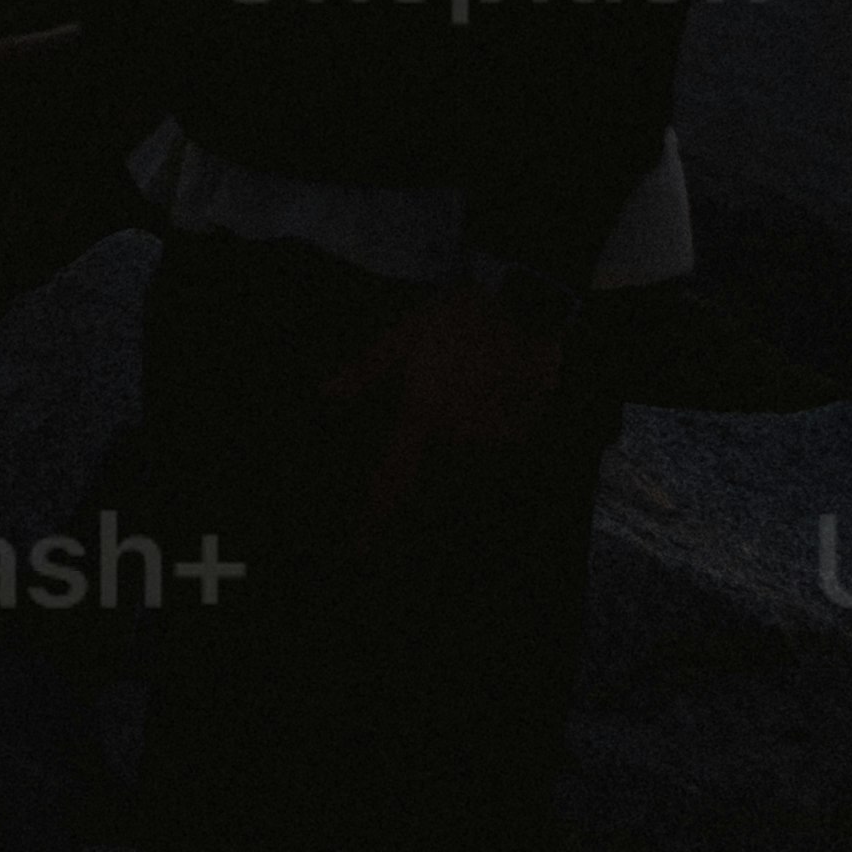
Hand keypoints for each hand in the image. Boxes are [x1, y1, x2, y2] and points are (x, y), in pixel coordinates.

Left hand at [325, 269, 574, 550]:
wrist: (519, 302)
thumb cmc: (453, 317)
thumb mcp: (403, 334)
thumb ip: (366, 369)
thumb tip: (327, 392)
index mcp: (423, 415)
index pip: (393, 477)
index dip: (375, 517)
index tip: (361, 549)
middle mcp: (458, 438)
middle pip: (437, 467)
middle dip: (433, 454)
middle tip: (444, 405)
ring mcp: (494, 439)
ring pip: (469, 457)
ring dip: (465, 439)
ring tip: (472, 387)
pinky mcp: (525, 433)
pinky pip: (499, 443)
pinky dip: (493, 428)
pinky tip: (494, 391)